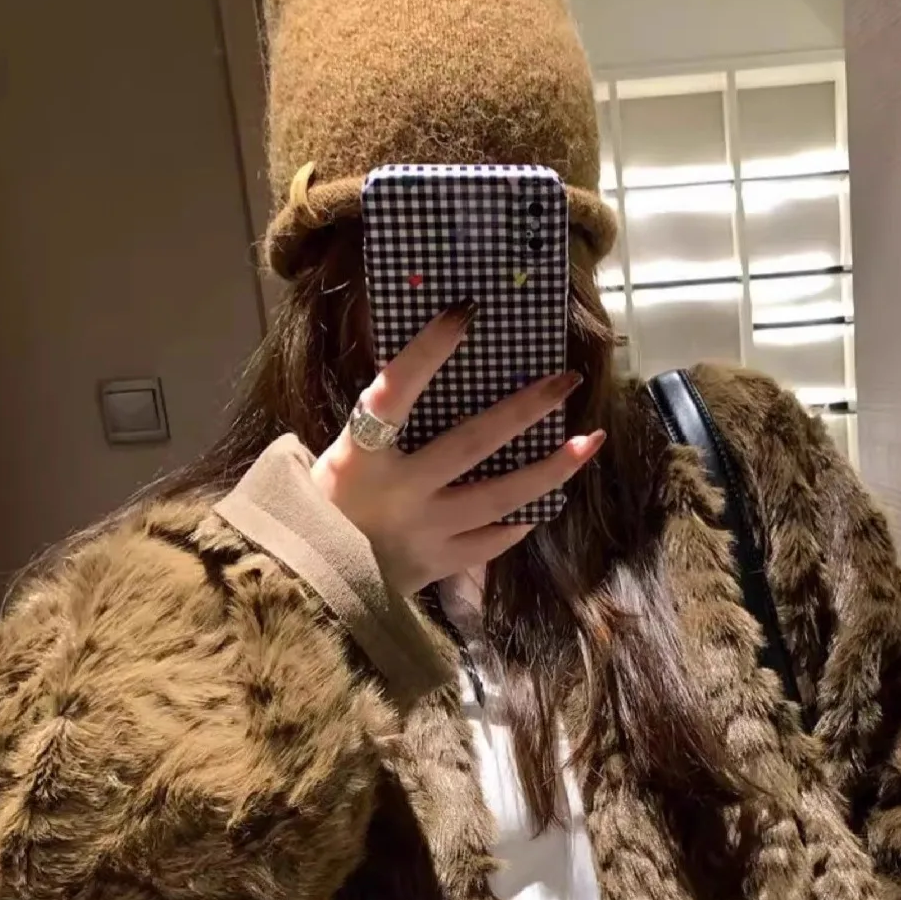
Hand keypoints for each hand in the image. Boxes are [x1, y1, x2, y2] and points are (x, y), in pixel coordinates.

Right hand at [311, 306, 605, 595]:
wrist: (310, 586)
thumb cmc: (326, 506)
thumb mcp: (338, 457)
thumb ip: (377, 425)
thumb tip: (419, 371)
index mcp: (363, 456)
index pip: (395, 393)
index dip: (428, 352)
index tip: (465, 313)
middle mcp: (402, 492)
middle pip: (474, 443)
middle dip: (525, 409)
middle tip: (567, 380)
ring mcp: (427, 531)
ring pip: (502, 496)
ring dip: (551, 468)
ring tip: (589, 441)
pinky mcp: (441, 564)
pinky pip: (495, 539)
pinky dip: (523, 518)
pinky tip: (549, 498)